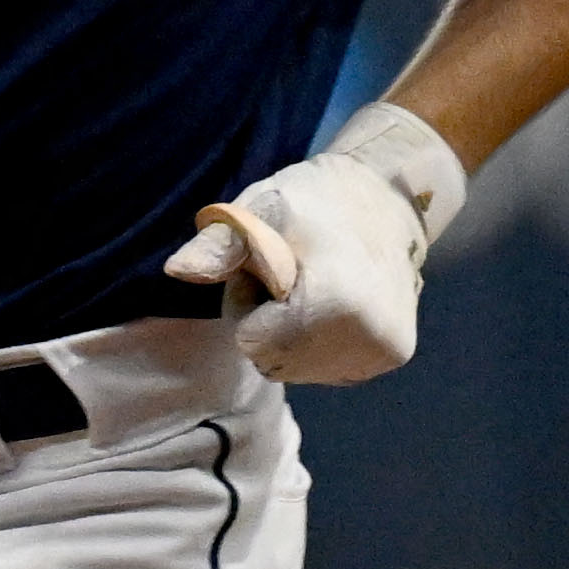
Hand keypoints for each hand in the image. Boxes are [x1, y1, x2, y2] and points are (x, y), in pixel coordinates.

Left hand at [166, 109, 460, 386]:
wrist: (387, 198)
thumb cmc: (313, 202)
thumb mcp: (260, 211)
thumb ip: (218, 247)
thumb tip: (177, 271)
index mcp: (337, 303)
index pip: (252, 343)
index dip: (248, 304)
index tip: (272, 269)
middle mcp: (368, 338)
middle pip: (274, 362)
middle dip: (268, 324)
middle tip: (293, 276)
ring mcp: (382, 351)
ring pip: (298, 369)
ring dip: (293, 334)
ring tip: (316, 287)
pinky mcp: (391, 356)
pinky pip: (326, 368)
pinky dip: (319, 341)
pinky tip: (336, 304)